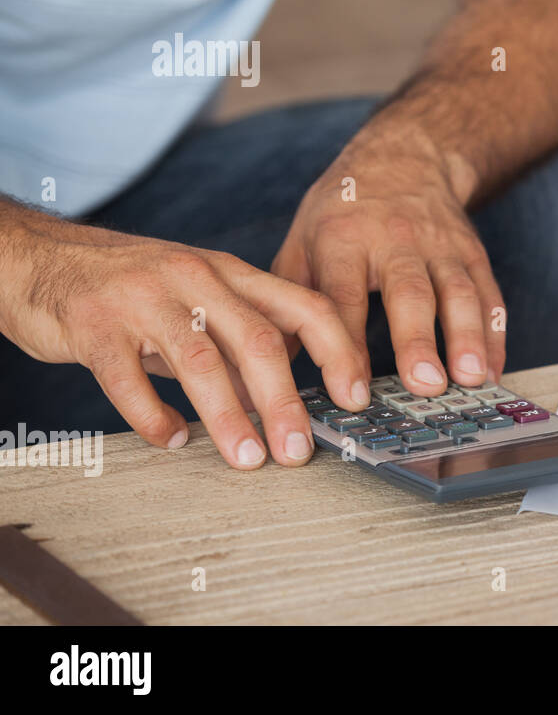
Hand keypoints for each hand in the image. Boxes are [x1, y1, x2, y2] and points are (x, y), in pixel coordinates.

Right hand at [0, 213, 368, 468]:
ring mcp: (144, 298)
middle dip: (285, 401)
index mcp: (232, 274)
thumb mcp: (197, 303)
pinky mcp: (95, 324)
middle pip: (258, 340)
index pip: (305, 306)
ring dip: (228, 417)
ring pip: (200, 361)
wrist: (40, 258)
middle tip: (299, 451)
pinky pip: (129, 377)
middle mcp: (196, 278)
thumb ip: (237, 346)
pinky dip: (152, 415)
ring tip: (248, 458)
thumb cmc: (131, 287)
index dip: (338, 352)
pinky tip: (169, 439)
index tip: (357, 396)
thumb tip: (277, 404)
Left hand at [272, 113, 504, 396]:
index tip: (351, 392)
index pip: (343, 298)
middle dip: (417, 340)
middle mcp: (395, 240)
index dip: (346, 347)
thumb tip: (264, 365)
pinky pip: (488, 293)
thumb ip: (287, 302)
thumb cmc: (344, 210)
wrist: (404, 156)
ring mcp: (440, 245)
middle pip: (409, 293)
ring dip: (467, 337)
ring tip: (471, 379)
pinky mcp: (471, 252)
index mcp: (343, 239)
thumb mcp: (303, 239)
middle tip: (424, 385)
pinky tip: (493, 369)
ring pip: (457, 292)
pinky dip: (494, 334)